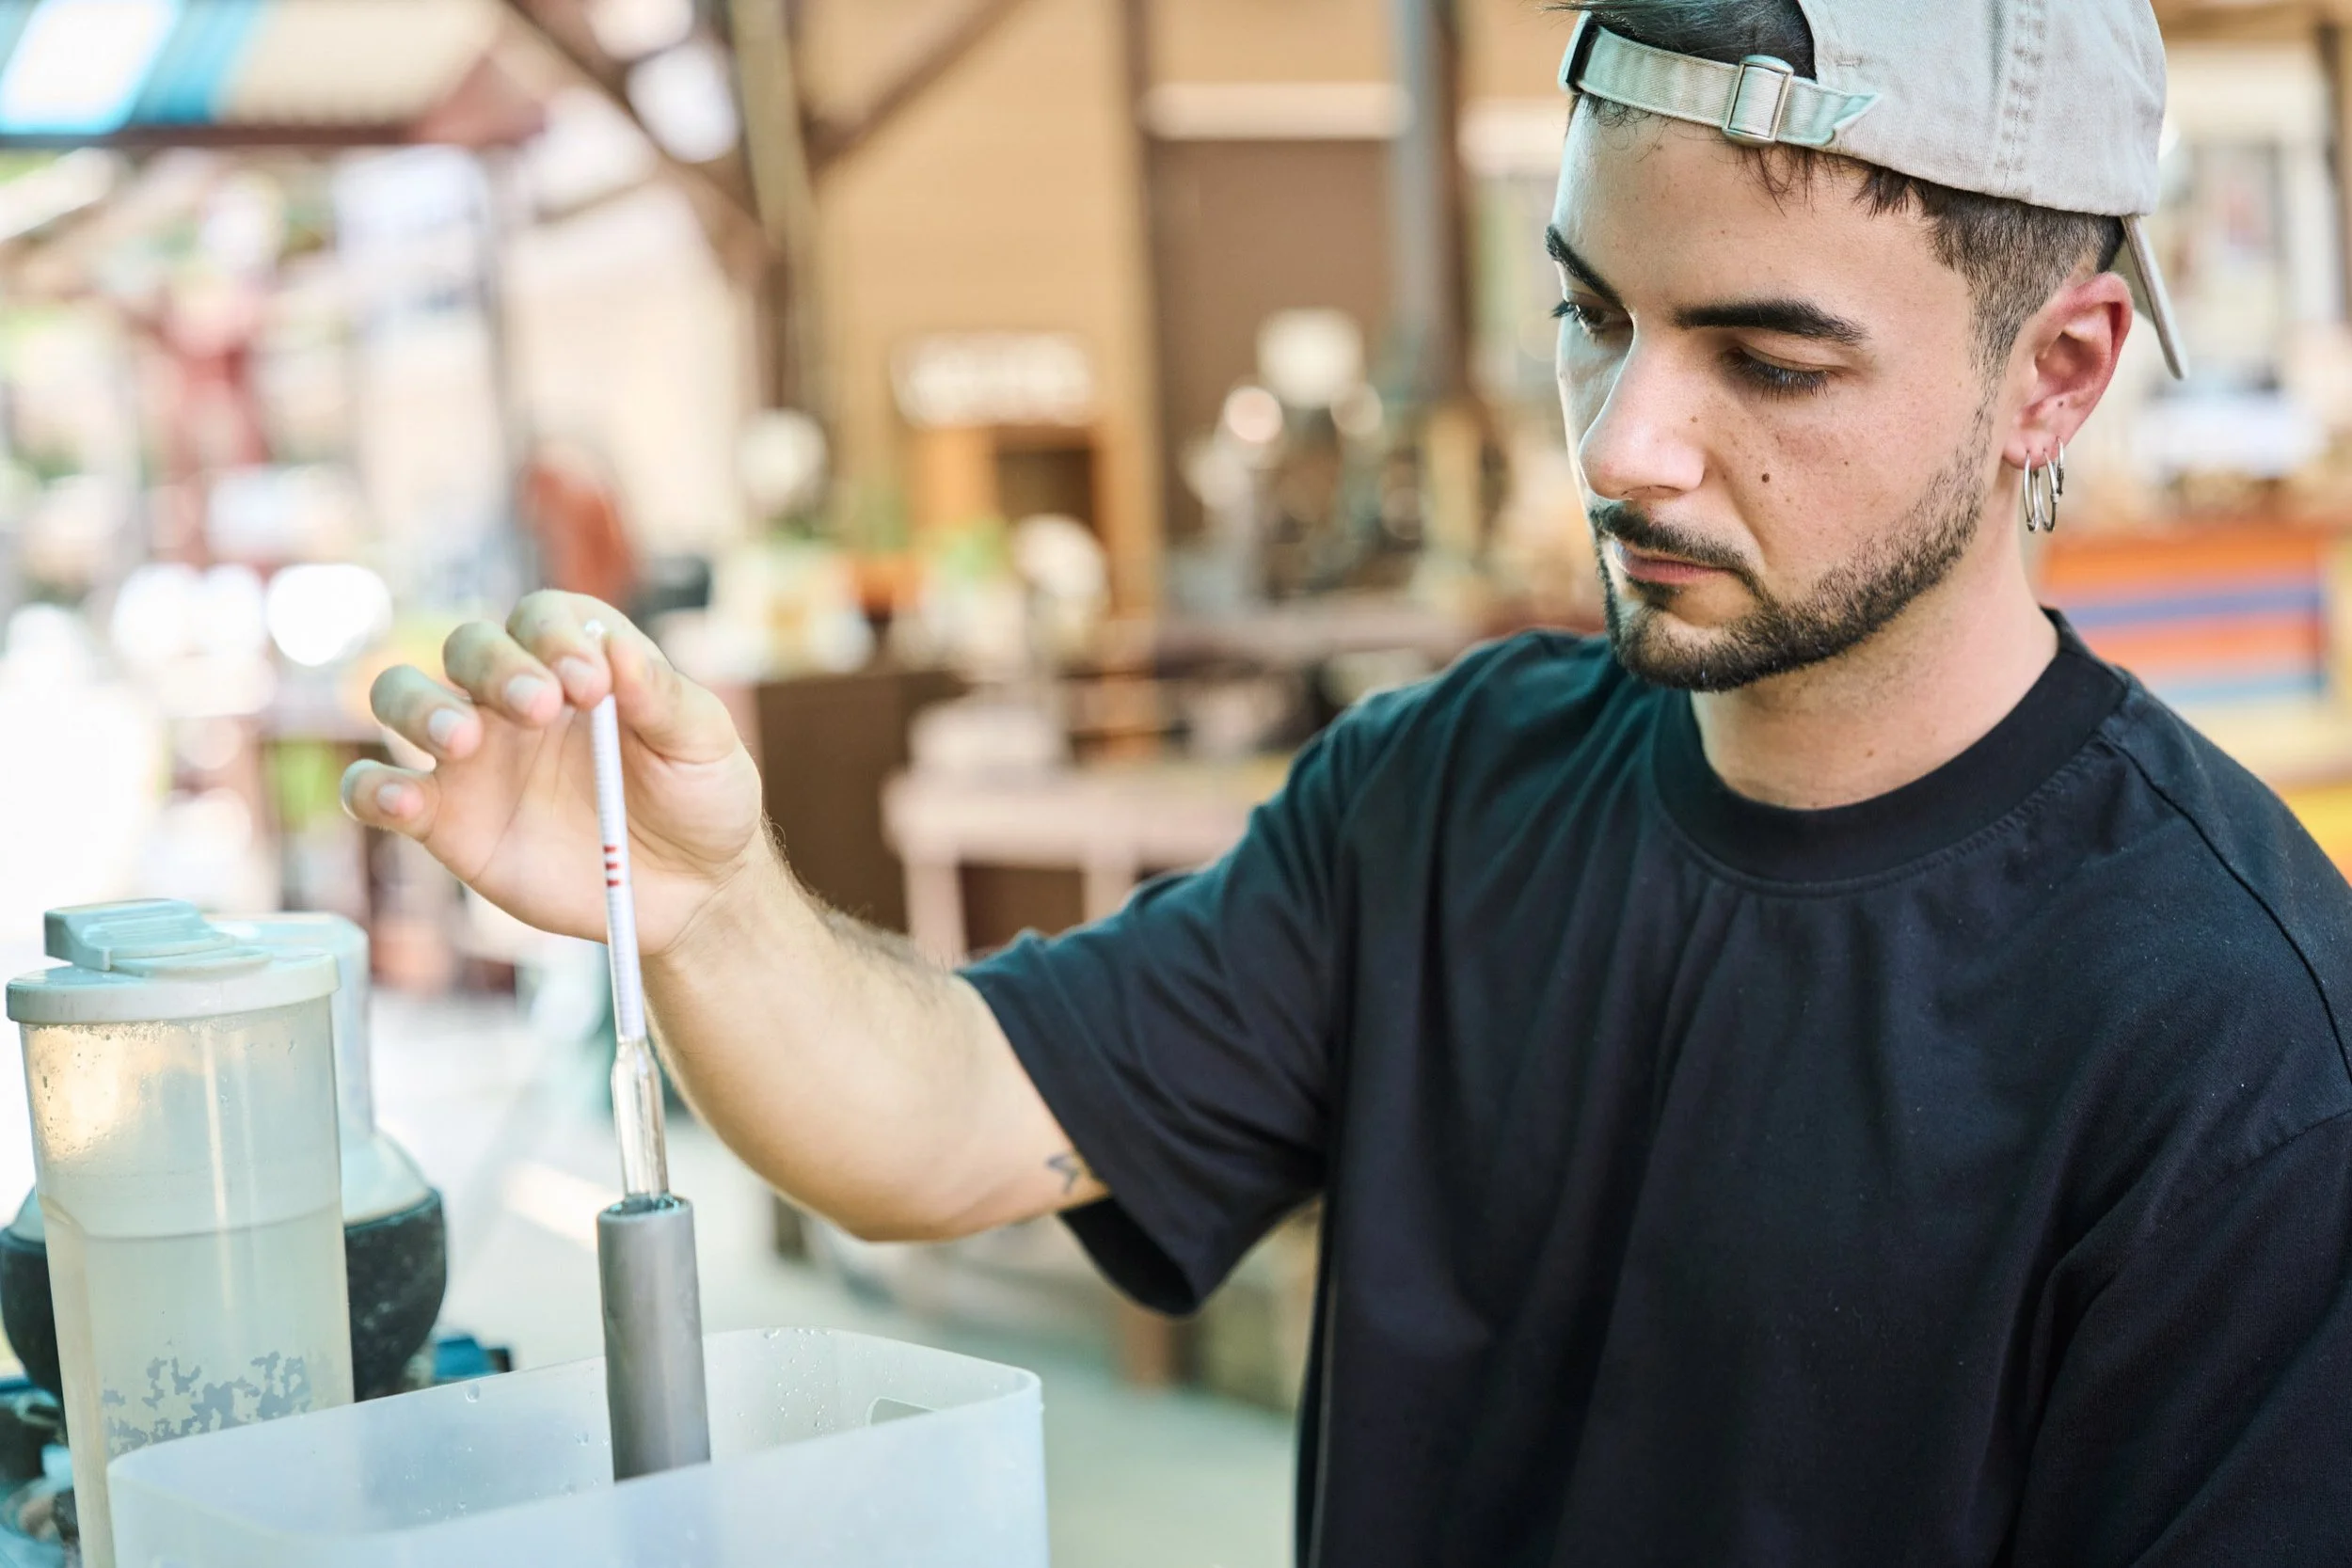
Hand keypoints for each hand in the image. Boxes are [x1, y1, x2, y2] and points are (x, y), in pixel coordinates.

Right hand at [341, 592, 766, 955]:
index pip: (542, 619)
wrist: (691, 890)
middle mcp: (512, 697)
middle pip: (467, 647)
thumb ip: (664, 697)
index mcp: (578, 663)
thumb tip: (617, 650)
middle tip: (540, 709)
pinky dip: (372, 789)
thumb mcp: (706, 744)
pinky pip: (378, 792)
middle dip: (494, 666)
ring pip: (403, 698)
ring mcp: (471, 757)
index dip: (555, 639)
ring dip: (419, 707)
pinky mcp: (444, 820)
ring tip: (463, 741)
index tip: (591, 683)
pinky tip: (403, 800)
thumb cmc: (703, 800)